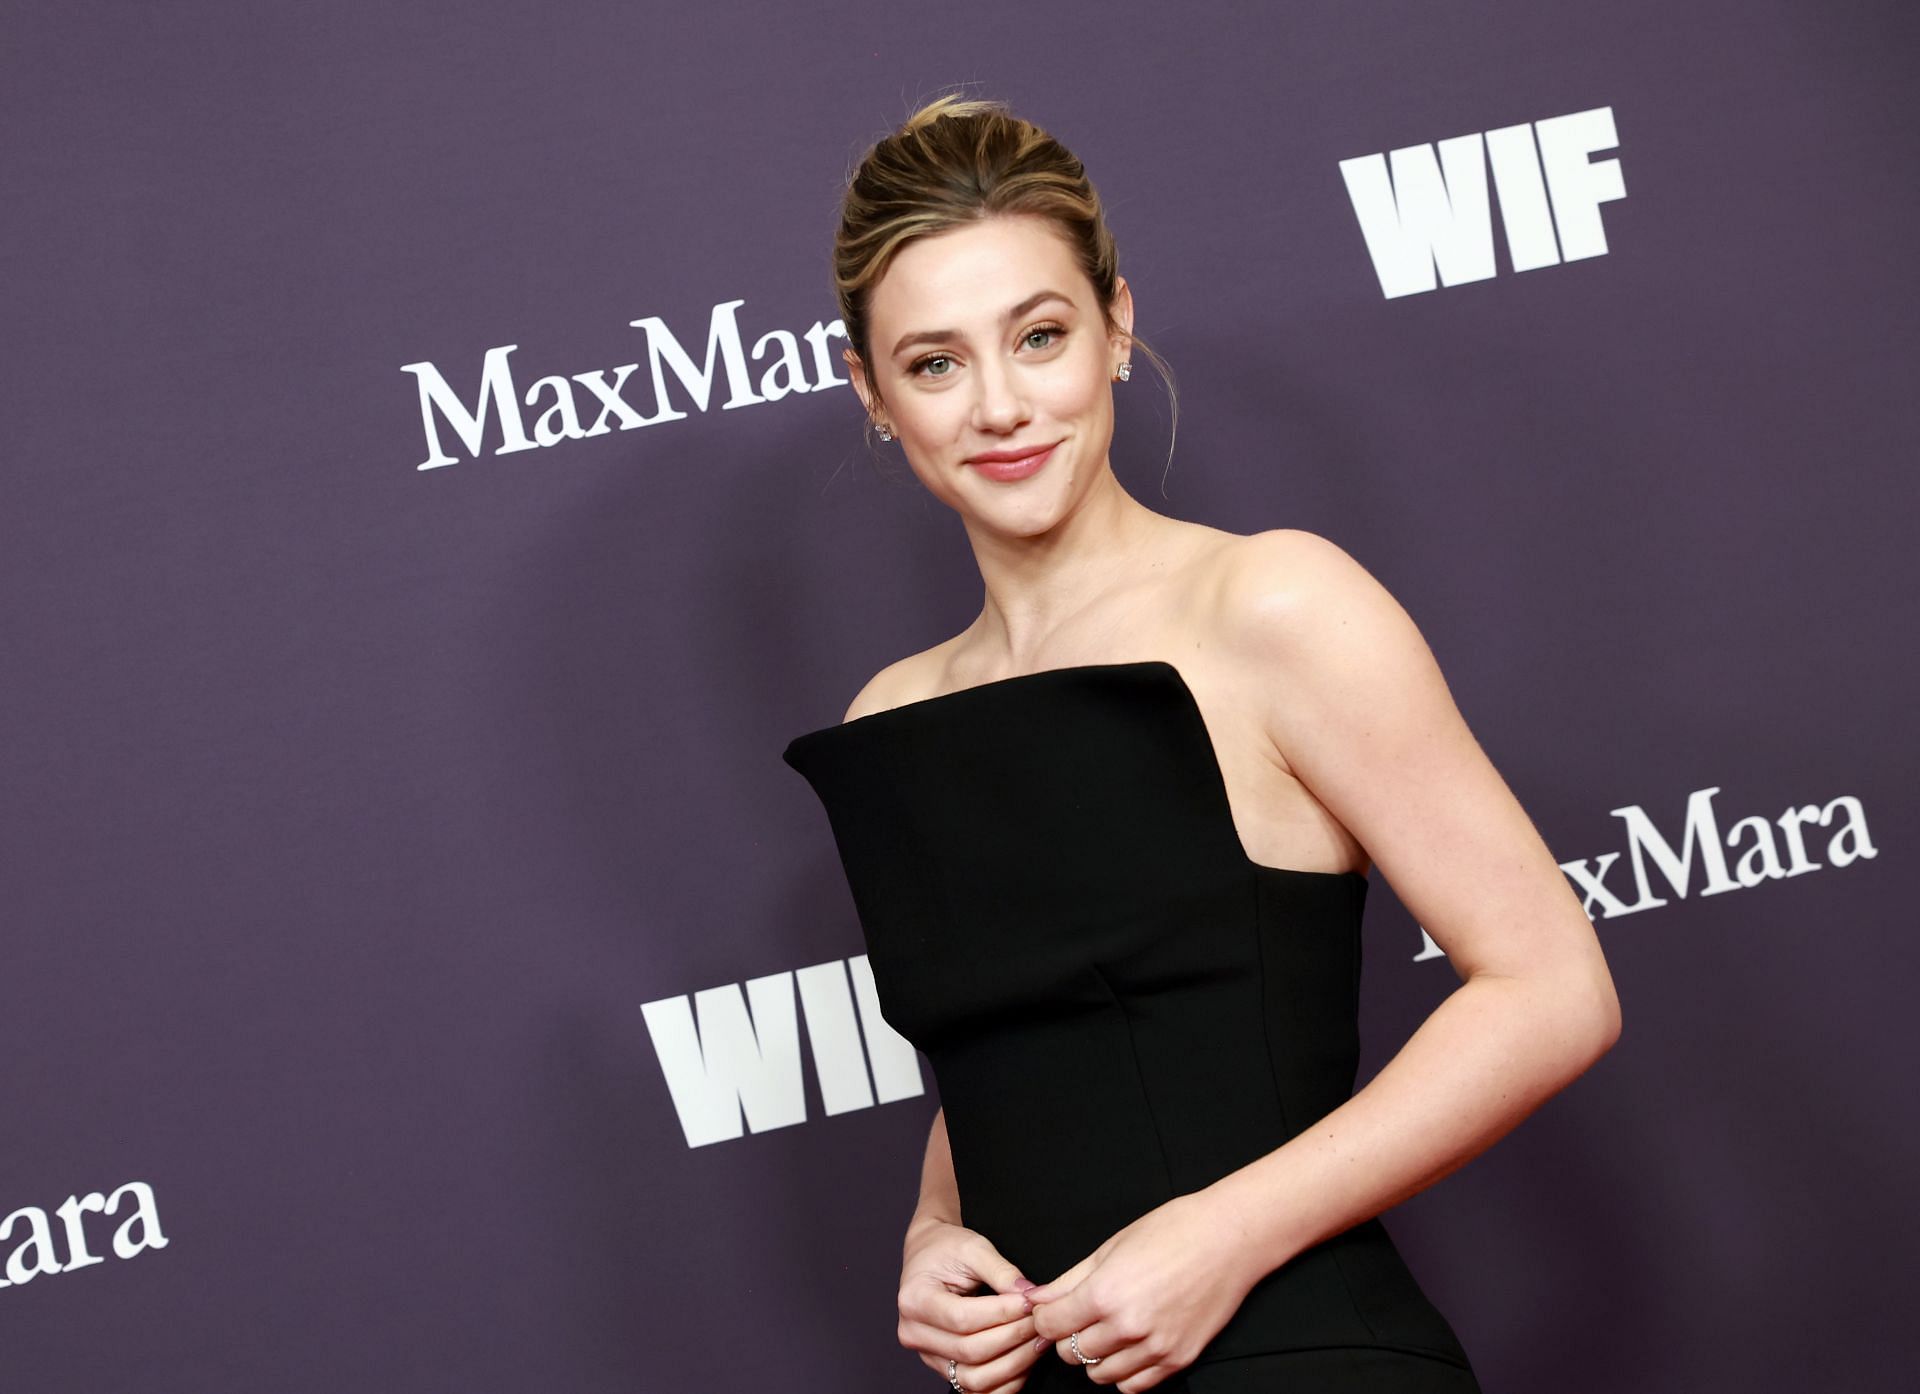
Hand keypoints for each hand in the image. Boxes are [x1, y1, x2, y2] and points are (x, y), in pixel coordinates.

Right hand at [899, 1215, 1047, 1393]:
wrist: (928, 1257)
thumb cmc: (947, 1248)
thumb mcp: (973, 1247)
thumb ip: (1002, 1271)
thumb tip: (1031, 1296)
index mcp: (915, 1299)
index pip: (963, 1318)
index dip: (1002, 1314)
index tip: (1031, 1303)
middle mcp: (914, 1333)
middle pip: (970, 1351)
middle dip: (1013, 1338)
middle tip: (1041, 1322)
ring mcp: (927, 1355)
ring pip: (974, 1378)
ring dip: (1013, 1364)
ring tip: (1038, 1341)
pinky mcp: (943, 1367)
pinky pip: (975, 1388)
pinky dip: (1004, 1382)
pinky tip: (1025, 1360)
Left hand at [1025, 1192, 1257, 1390]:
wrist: (1228, 1239)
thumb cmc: (1171, 1231)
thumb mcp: (1110, 1248)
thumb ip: (1068, 1280)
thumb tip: (1034, 1298)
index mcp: (1104, 1294)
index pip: (1050, 1326)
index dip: (1044, 1316)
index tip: (1052, 1308)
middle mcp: (1127, 1327)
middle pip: (1070, 1353)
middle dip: (1067, 1335)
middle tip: (1080, 1316)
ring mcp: (1154, 1347)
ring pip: (1099, 1375)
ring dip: (1095, 1356)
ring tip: (1107, 1330)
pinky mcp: (1178, 1360)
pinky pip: (1133, 1386)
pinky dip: (1124, 1372)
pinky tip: (1128, 1347)